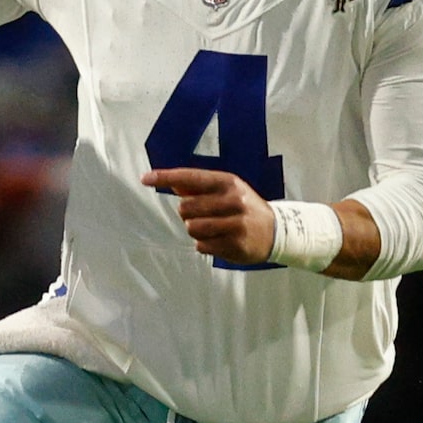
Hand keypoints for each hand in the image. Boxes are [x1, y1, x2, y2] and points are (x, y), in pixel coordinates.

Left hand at [141, 168, 274, 263]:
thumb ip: (199, 187)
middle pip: (185, 208)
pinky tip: (221, 240)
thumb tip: (172, 183)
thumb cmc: (243, 207)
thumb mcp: (227, 190)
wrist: (277, 231)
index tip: (145, 178)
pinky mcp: (235, 244)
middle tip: (204, 215)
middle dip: (188, 214)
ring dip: (196, 231)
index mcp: (228, 182)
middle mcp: (233, 200)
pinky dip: (205, 244)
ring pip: (192, 228)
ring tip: (212, 229)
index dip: (165, 177)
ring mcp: (235, 223)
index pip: (190, 177)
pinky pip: (201, 246)